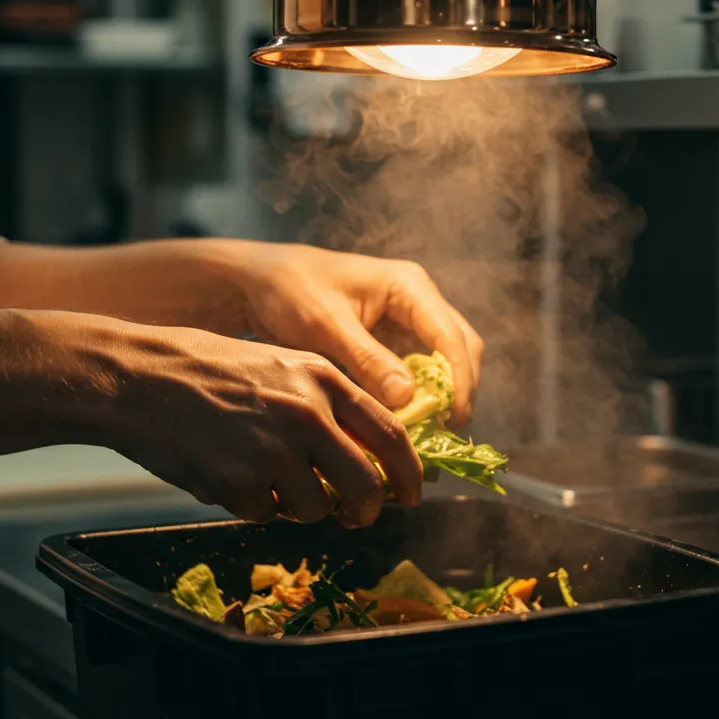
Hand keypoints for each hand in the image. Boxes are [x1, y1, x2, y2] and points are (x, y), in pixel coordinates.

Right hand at [108, 324, 423, 526]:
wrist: (138, 379)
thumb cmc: (206, 369)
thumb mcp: (280, 365)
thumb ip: (326, 405)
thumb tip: (367, 456)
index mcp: (322, 379)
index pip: (391, 435)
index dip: (409, 475)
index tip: (412, 495)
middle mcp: (307, 414)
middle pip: (365, 488)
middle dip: (365, 511)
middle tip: (355, 516)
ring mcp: (273, 451)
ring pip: (314, 509)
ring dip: (295, 504)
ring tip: (259, 471)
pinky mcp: (240, 484)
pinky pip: (264, 515)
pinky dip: (250, 504)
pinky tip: (224, 469)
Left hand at [208, 242, 483, 424]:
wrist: (258, 284)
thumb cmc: (290, 291)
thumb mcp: (325, 324)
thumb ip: (367, 359)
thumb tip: (409, 397)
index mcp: (408, 286)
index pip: (450, 335)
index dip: (460, 379)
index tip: (454, 418)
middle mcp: (417, 302)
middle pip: (459, 348)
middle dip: (457, 390)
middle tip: (443, 432)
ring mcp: (407, 323)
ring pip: (443, 364)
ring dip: (440, 397)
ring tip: (427, 434)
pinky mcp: (392, 344)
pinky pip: (418, 374)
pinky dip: (418, 399)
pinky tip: (406, 425)